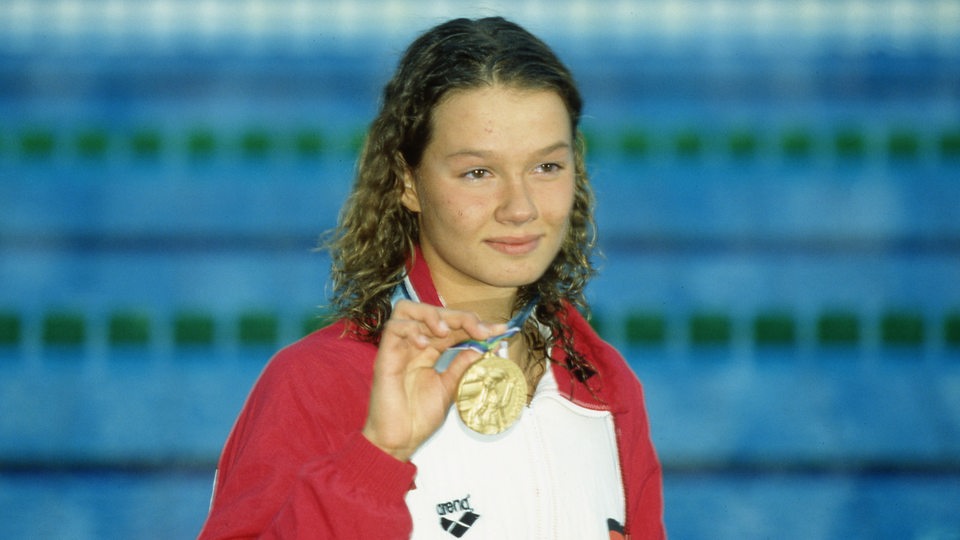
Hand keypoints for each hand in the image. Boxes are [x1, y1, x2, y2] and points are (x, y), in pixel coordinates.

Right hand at [362, 300, 505, 460]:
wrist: (399, 441)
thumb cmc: (419, 418)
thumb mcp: (449, 388)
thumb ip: (462, 366)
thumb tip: (481, 347)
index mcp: (430, 351)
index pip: (453, 327)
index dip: (475, 324)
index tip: (499, 329)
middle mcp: (414, 345)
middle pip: (434, 313)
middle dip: (460, 316)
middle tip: (480, 329)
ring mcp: (398, 349)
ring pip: (408, 310)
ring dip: (432, 314)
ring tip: (446, 331)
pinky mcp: (385, 356)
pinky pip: (393, 328)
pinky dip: (411, 329)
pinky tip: (425, 345)